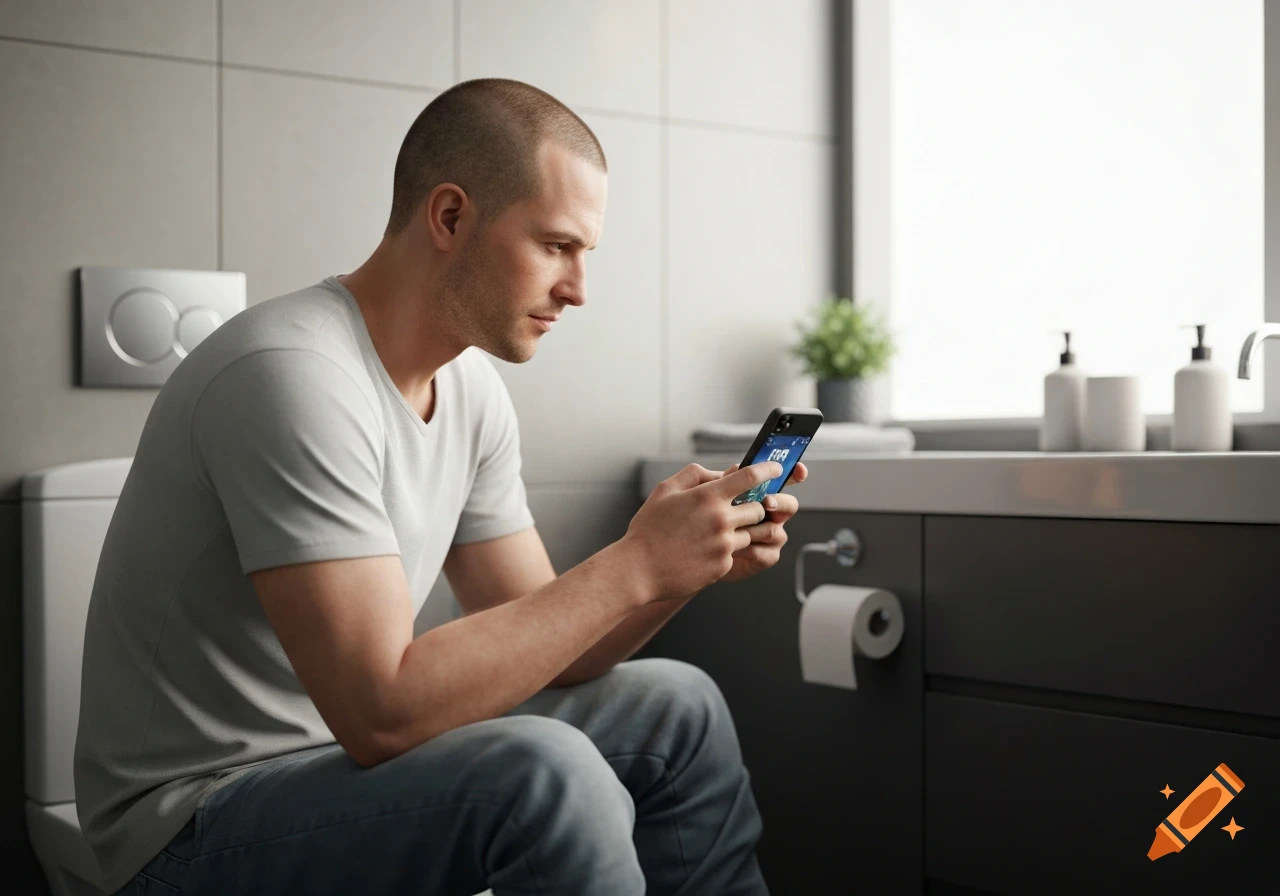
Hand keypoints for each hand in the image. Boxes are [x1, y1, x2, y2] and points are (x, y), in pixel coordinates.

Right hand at [622, 461, 786, 601]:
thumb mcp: (665, 490)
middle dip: (753, 506)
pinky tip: (703, 551)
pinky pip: (736, 554)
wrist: (638, 569)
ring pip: (752, 533)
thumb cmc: (648, 529)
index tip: (775, 470)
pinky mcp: (724, 566)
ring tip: (718, 533)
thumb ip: (695, 475)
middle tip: (739, 509)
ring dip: (742, 530)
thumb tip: (720, 473)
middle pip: (759, 508)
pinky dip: (726, 550)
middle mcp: (721, 520)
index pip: (750, 477)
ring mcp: (724, 545)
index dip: (768, 470)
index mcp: (707, 496)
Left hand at [715, 460, 807, 583]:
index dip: (795, 474)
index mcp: (762, 495)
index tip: (799, 469)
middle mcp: (772, 515)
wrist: (696, 552)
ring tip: (732, 530)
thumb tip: (737, 468)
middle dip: (780, 502)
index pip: (783, 481)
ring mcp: (771, 536)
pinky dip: (747, 549)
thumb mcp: (710, 496)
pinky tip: (731, 549)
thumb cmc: (704, 521)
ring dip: (754, 529)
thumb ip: (726, 480)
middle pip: (790, 505)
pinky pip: (765, 553)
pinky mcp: (766, 557)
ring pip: (775, 531)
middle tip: (766, 502)